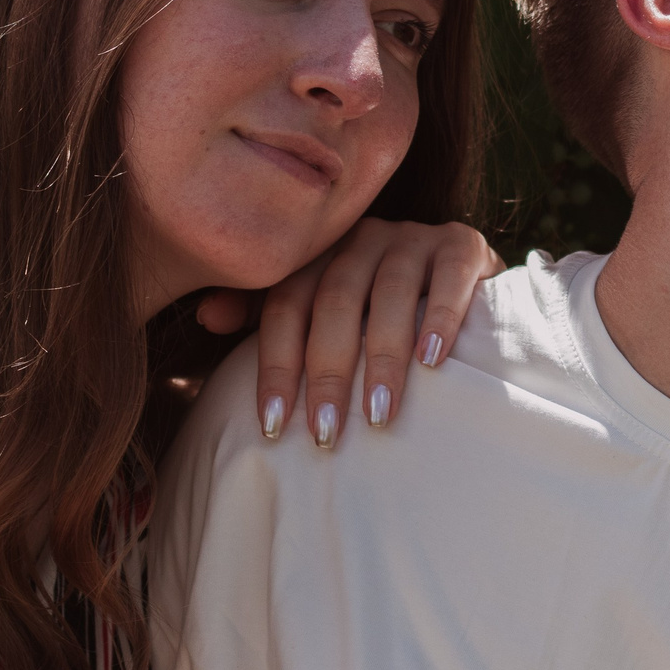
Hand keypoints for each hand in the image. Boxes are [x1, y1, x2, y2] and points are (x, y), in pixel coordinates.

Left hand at [195, 219, 502, 451]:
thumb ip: (265, 312)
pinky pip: (451, 277)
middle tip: (324, 432)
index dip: (275, 364)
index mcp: (320, 254)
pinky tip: (433, 361)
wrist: (462, 277)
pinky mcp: (463, 245)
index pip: (286, 304)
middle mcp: (362, 237)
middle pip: (335, 300)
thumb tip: (207, 317)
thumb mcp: (320, 311)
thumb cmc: (377, 309)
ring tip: (378, 413)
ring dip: (382, 355)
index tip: (271, 425)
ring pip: (391, 291)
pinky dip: (440, 318)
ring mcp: (414, 236)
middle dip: (326, 371)